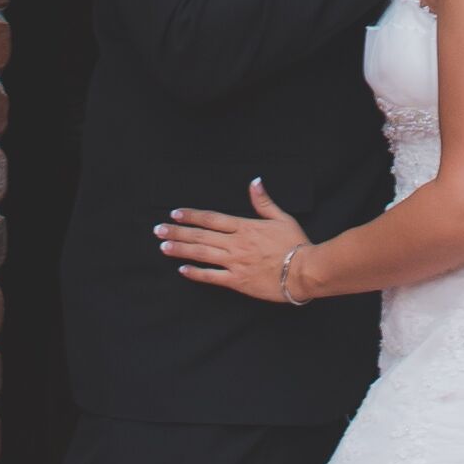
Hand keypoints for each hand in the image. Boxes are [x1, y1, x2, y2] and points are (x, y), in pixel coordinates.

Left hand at [157, 182, 326, 307]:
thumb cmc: (295, 244)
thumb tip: (254, 182)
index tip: (175, 213)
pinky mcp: (238, 281)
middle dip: (177, 232)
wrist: (306, 270)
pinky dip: (196, 274)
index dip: (191, 216)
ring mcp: (235, 263)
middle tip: (158, 230)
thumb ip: (264, 201)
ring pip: (202, 254)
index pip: (212, 219)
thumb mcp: (281, 218)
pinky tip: (182, 270)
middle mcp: (235, 244)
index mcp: (244, 227)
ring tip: (163, 247)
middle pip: (200, 236)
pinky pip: (212, 276)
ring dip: (181, 250)